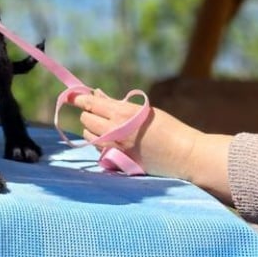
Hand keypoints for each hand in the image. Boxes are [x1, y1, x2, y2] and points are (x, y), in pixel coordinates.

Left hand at [72, 91, 196, 179]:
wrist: (186, 154)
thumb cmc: (168, 128)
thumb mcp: (143, 111)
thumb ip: (118, 104)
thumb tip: (97, 95)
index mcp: (122, 112)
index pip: (90, 103)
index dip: (78, 98)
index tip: (71, 96)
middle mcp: (115, 129)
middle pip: (86, 118)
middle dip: (88, 113)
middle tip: (97, 112)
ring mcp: (116, 147)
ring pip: (89, 135)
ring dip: (92, 129)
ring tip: (106, 127)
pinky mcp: (119, 161)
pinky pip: (98, 149)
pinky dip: (99, 143)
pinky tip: (111, 141)